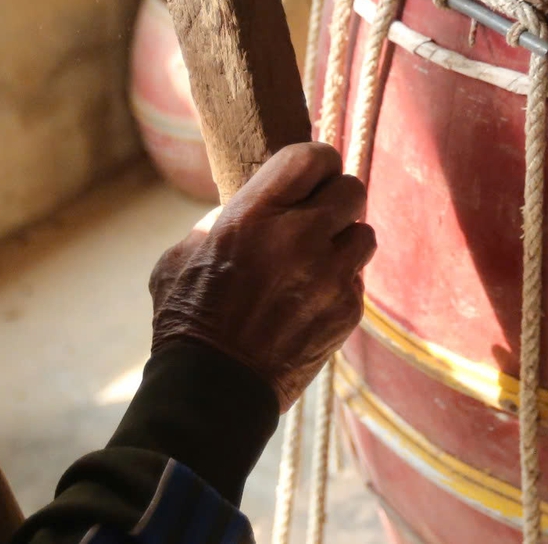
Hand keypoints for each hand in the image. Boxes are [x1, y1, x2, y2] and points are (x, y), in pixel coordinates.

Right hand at [148, 143, 375, 409]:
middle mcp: (299, 237)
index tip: (312, 172)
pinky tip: (313, 296)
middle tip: (318, 215)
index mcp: (255, 214)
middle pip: (351, 188)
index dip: (317, 160)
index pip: (312, 157)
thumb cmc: (187, 319)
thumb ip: (219, 221)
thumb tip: (246, 206)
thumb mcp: (183, 254)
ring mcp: (329, 275)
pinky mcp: (346, 310)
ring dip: (344, 240)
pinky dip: (341, 282)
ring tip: (318, 258)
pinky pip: (358, 279)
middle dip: (335, 198)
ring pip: (364, 233)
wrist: (213, 390)